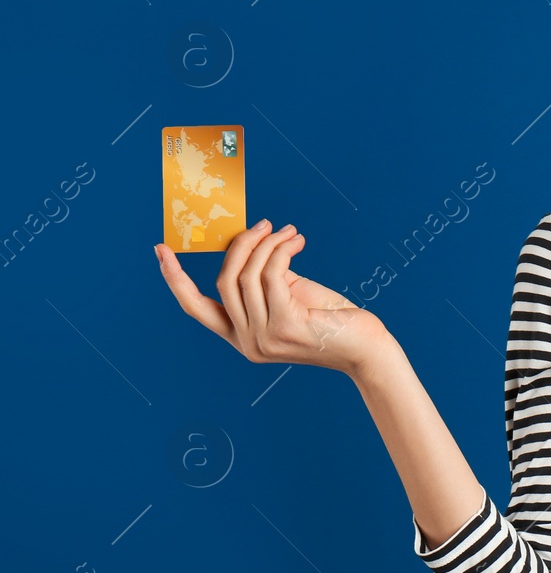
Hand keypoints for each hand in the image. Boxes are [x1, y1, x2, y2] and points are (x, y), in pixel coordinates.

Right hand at [155, 219, 389, 377]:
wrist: (366, 348)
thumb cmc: (331, 320)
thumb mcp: (289, 297)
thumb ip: (264, 278)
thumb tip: (250, 242)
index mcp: (241, 337)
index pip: (196, 308)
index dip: (175, 279)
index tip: (161, 249)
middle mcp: (247, 342)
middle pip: (223, 281)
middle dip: (239, 246)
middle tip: (262, 224)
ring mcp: (264, 338)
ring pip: (247, 276)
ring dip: (267, 244)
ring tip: (288, 231)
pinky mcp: (286, 326)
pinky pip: (272, 275)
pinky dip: (281, 251)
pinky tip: (297, 241)